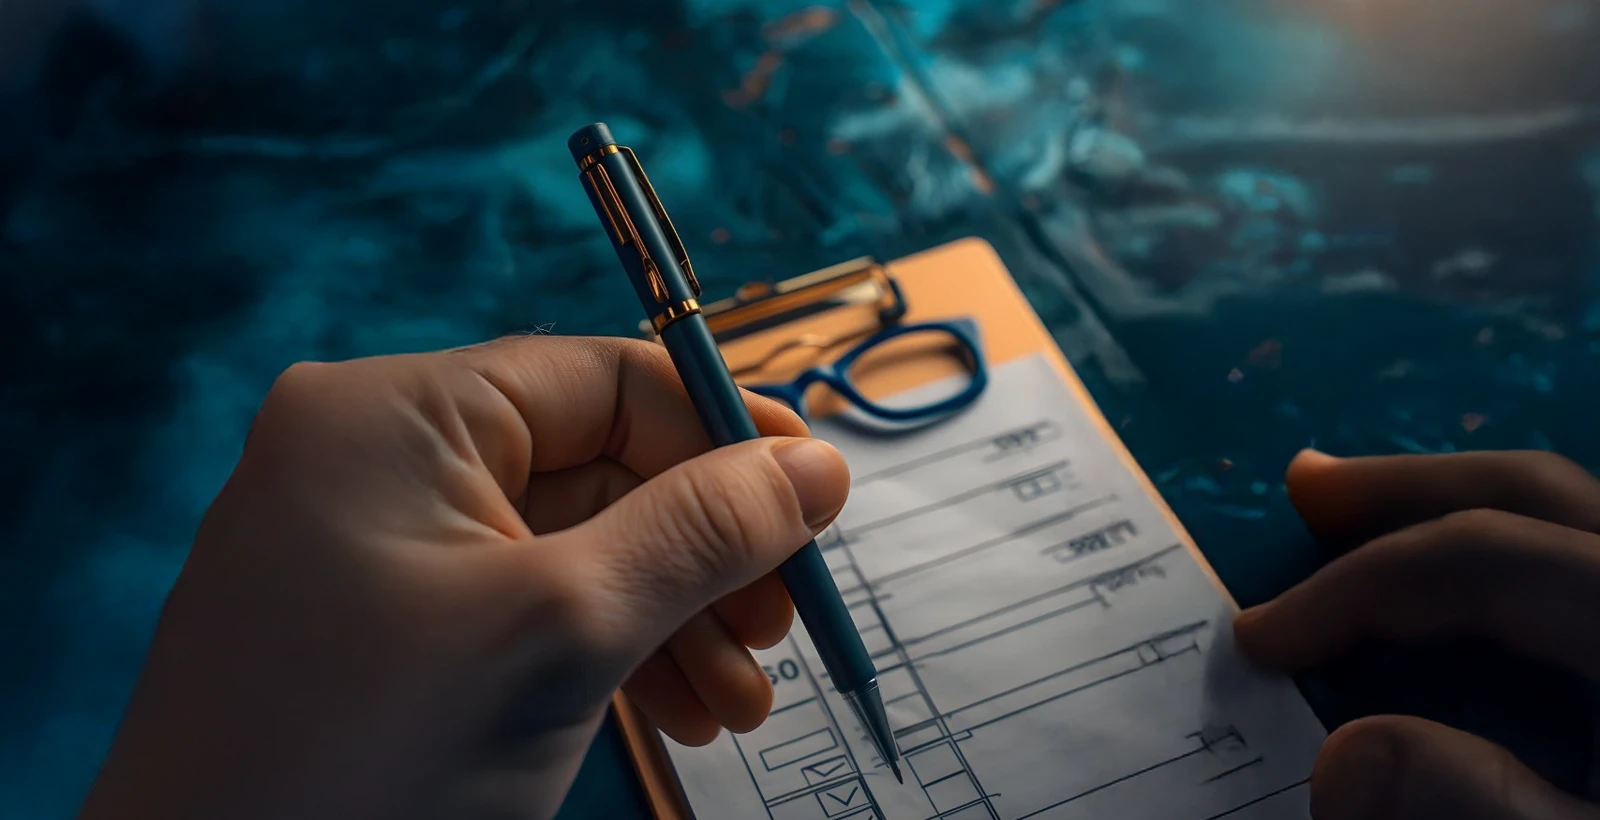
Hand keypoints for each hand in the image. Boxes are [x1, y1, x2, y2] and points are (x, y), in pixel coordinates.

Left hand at [77, 336, 849, 819]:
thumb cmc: (364, 766)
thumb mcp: (565, 631)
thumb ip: (701, 533)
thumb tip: (815, 467)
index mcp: (396, 416)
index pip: (603, 379)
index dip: (722, 433)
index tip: (816, 495)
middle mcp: (382, 463)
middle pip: (600, 469)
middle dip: (705, 554)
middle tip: (781, 622)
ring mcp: (381, 552)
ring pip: (576, 551)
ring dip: (675, 616)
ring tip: (741, 701)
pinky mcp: (390, 633)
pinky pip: (530, 610)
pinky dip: (612, 654)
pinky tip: (682, 712)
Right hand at [1234, 449, 1599, 819]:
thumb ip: (1484, 808)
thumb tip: (1341, 762)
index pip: (1480, 560)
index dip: (1355, 589)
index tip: (1261, 640)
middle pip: (1532, 495)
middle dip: (1405, 487)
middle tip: (1304, 488)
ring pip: (1570, 520)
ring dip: (1463, 508)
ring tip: (1373, 516)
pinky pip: (1591, 566)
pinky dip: (1522, 559)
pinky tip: (1475, 603)